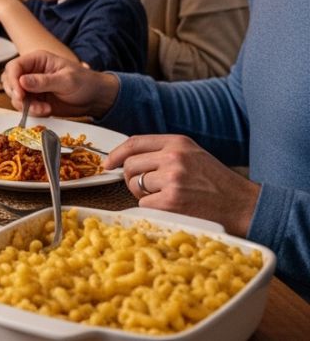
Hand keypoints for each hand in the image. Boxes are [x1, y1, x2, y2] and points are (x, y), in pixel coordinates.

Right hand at [0, 50, 118, 117]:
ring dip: (25, 105)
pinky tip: (46, 111)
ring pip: (15, 96)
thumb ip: (44, 81)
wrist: (95, 98)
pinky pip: (24, 106)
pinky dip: (31, 111)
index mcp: (37, 60)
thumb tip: (21, 81)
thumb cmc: (85, 82)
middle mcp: (31, 72)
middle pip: (9, 81)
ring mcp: (32, 87)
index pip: (14, 67)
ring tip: (44, 109)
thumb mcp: (66, 80)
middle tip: (27, 104)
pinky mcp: (35, 100)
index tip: (19, 95)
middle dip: (16, 94)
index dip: (13, 80)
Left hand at [106, 134, 259, 235]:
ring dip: (143, 194)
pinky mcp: (171, 201)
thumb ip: (163, 152)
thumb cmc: (216, 182)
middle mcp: (174, 157)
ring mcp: (172, 179)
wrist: (242, 205)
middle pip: (130, 165)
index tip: (109, 163)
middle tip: (148, 188)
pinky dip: (152, 208)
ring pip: (134, 185)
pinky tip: (171, 207)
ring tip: (165, 196)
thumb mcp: (192, 154)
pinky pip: (143, 203)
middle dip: (132, 178)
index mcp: (178, 142)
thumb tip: (127, 158)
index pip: (134, 142)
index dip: (116, 154)